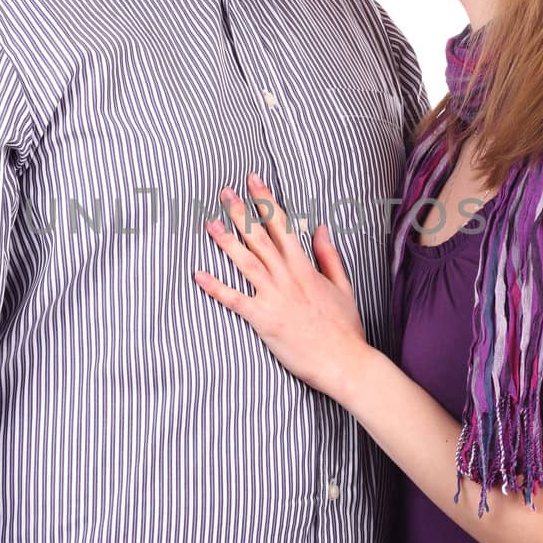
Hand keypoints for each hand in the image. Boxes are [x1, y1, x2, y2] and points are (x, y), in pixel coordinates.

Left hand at [193, 171, 370, 400]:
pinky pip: (234, 299)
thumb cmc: (344, 326)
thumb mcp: (342, 285)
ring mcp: (274, 297)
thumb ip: (328, 255)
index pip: (281, 225)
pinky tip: (198, 275)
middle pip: (259, 237)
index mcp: (305, 266)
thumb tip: (319, 227)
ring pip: (245, 262)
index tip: (253, 181)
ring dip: (225, 241)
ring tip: (209, 223)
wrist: (343, 361)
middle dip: (240, 212)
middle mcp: (287, 277)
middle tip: (223, 192)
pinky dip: (215, 287)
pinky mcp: (263, 319)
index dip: (265, 201)